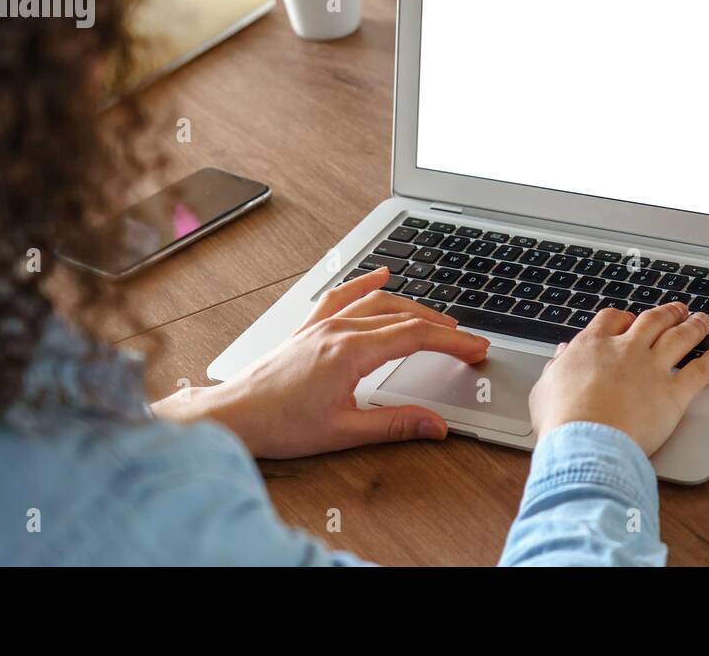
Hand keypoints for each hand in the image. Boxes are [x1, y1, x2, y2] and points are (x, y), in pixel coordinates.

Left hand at [154, 267, 488, 457]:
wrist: (233, 416)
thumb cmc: (279, 425)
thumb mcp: (344, 432)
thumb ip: (394, 425)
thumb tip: (435, 425)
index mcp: (350, 352)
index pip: (415, 337)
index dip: (452, 341)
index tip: (475, 349)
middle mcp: (338, 330)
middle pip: (403, 316)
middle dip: (441, 326)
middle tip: (468, 341)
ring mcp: (322, 325)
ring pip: (378, 303)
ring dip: (413, 307)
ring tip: (439, 320)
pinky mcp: (309, 328)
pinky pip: (342, 295)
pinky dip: (365, 283)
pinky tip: (380, 275)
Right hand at [528, 303, 708, 455]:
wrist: (586, 442)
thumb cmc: (562, 421)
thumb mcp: (545, 389)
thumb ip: (557, 368)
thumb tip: (563, 354)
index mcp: (593, 346)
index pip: (612, 319)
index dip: (624, 318)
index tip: (630, 320)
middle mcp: (626, 350)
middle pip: (652, 321)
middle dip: (667, 313)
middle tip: (677, 310)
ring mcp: (652, 368)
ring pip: (680, 337)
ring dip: (694, 325)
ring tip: (703, 319)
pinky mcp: (674, 393)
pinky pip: (701, 370)